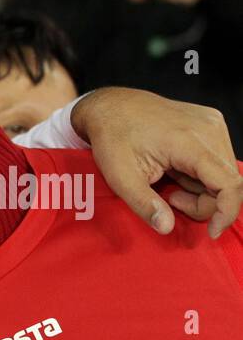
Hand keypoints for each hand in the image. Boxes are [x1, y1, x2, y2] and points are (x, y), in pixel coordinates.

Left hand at [71, 88, 240, 237]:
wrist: (110, 107)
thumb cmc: (112, 138)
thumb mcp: (119, 177)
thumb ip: (144, 204)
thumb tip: (166, 228)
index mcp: (190, 141)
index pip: (228, 183)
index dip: (225, 212)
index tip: (211, 232)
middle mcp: (210, 128)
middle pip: (228, 181)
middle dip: (204, 202)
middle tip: (170, 200)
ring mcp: (213, 123)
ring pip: (225, 172)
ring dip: (202, 190)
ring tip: (169, 184)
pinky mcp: (210, 122)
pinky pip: (218, 159)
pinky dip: (201, 175)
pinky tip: (176, 172)